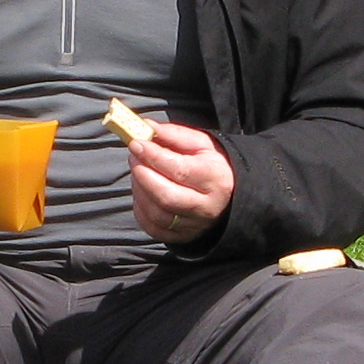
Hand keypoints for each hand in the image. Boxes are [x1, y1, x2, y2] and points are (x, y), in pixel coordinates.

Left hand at [129, 122, 234, 243]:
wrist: (229, 195)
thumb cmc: (211, 165)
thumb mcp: (201, 144)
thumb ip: (174, 134)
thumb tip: (146, 127)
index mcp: (215, 178)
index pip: (179, 170)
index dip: (154, 156)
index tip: (136, 143)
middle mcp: (206, 206)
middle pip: (166, 196)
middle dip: (143, 174)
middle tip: (135, 157)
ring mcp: (194, 225)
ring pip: (156, 213)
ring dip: (139, 190)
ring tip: (139, 171)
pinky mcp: (182, 237)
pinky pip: (152, 227)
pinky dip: (140, 208)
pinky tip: (142, 192)